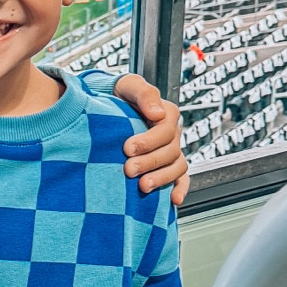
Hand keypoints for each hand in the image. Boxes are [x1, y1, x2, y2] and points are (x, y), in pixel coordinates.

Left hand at [113, 72, 189, 205]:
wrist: (106, 107)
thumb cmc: (119, 95)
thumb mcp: (129, 86)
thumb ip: (144, 94)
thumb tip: (157, 113)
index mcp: (166, 114)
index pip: (166, 129)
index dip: (149, 141)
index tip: (127, 148)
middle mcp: (171, 134)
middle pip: (170, 151)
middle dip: (150, 162)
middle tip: (129, 169)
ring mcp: (170, 151)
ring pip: (177, 167)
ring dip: (162, 178)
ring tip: (143, 186)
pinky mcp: (166, 166)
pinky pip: (181, 179)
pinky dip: (180, 189)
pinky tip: (173, 200)